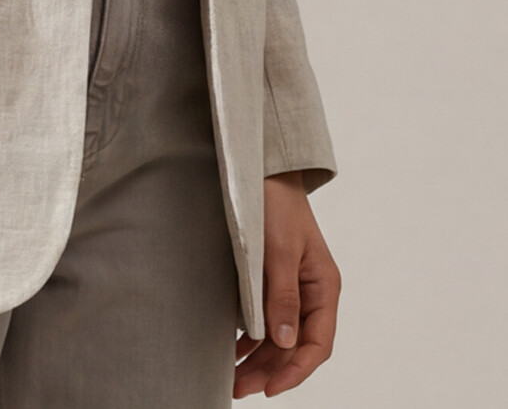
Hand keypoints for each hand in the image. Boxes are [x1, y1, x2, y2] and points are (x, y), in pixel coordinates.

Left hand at [234, 172, 340, 396]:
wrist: (257, 167)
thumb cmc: (274, 203)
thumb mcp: (280, 249)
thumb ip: (282, 295)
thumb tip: (285, 343)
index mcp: (323, 287)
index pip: (317, 343)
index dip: (295, 371)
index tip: (270, 389)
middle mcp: (309, 292)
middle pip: (293, 345)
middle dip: (269, 371)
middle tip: (238, 389)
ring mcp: (288, 286)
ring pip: (276, 335)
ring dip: (256, 358)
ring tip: (231, 379)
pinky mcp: (267, 279)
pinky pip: (262, 317)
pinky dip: (247, 336)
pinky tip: (230, 349)